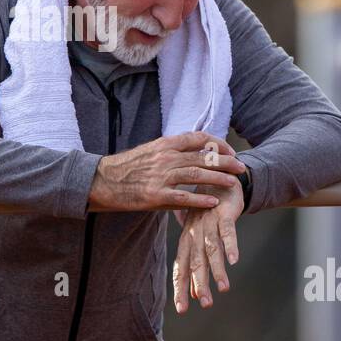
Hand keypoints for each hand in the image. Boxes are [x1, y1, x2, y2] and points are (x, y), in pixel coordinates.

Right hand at [87, 132, 243, 212]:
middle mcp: (165, 157)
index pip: (198, 138)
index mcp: (164, 144)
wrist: (99, 180)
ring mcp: (160, 177)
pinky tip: (213, 203)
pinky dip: (199, 200)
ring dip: (218, 180)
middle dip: (225, 163)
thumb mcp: (148, 151)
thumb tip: (188, 150)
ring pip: (196, 175)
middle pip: (202, 157)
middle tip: (241, 168)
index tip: (230, 151)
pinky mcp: (154, 195)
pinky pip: (182, 197)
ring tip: (233, 184)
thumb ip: (169, 151)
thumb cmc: (124, 167)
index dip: (217, 144)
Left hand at [172, 174, 243, 312]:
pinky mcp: (223, 212)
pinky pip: (227, 230)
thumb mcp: (200, 235)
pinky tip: (234, 259)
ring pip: (211, 249)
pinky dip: (230, 244)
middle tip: (204, 304)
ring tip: (224, 288)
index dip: (182, 287)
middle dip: (198, 283)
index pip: (182, 267)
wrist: (217, 176)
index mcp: (187, 238)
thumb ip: (197, 262)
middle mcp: (195, 232)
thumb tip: (195, 292)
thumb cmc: (207, 211)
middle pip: (195, 261)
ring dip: (217, 268)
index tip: (182, 309)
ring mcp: (208, 221)